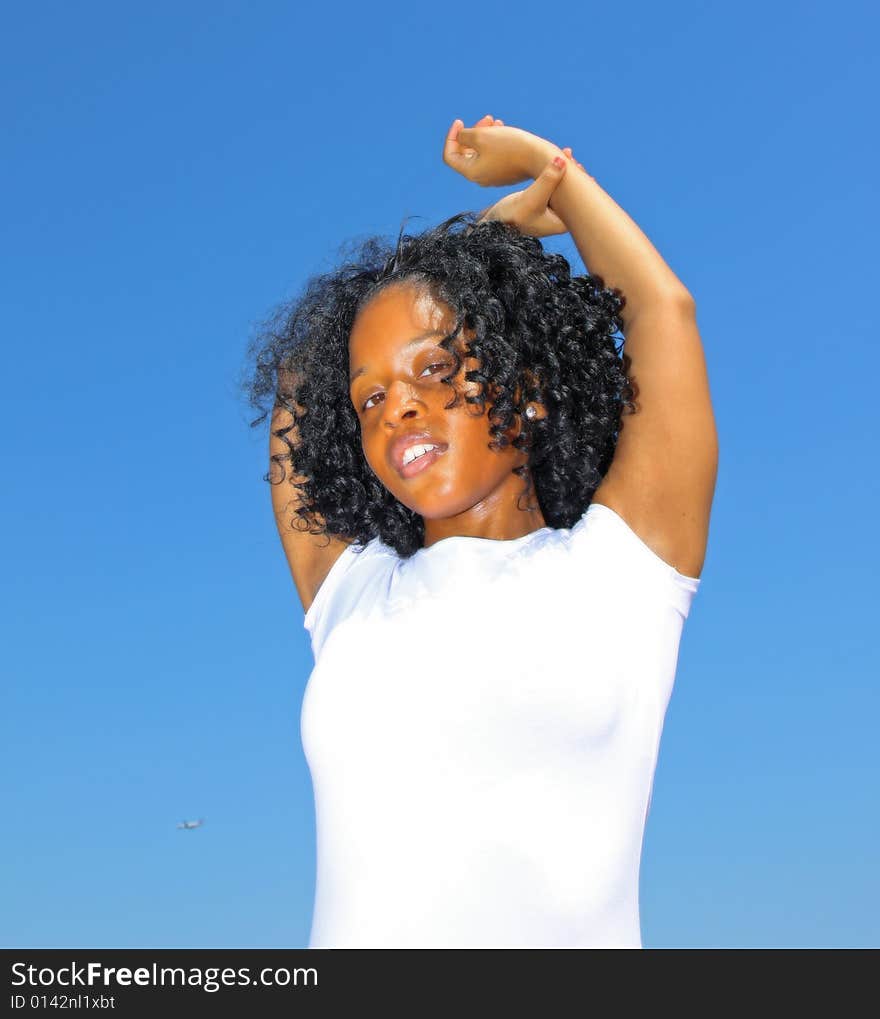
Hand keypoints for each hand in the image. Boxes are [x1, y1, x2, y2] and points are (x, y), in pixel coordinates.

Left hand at [443, 115, 559, 186]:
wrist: (540, 158)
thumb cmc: (510, 146)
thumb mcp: (481, 136)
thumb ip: (464, 135)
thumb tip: (460, 137)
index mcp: (471, 172)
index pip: (450, 156)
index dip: (451, 137)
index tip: (460, 122)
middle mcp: (481, 178)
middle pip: (466, 153)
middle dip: (472, 133)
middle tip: (485, 118)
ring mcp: (494, 176)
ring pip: (482, 152)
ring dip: (485, 134)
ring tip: (495, 121)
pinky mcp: (506, 173)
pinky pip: (494, 156)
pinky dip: (495, 141)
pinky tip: (503, 129)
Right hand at [477, 154, 568, 237]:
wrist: (493, 225)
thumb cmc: (511, 218)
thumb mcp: (531, 199)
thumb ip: (547, 180)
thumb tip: (562, 160)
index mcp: (561, 223)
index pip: (576, 199)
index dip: (578, 179)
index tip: (575, 162)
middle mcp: (559, 218)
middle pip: (571, 192)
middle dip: (570, 172)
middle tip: (568, 154)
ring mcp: (550, 211)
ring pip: (561, 187)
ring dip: (562, 171)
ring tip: (563, 153)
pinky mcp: (542, 203)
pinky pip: (552, 186)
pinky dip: (552, 174)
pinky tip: (552, 160)